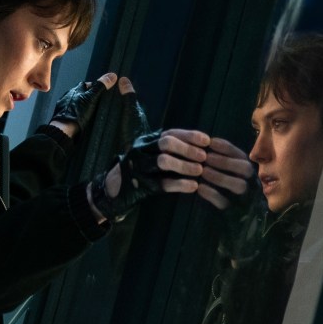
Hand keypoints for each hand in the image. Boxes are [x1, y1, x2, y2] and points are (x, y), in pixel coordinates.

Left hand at [47, 72, 136, 136]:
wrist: (64, 129)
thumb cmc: (76, 113)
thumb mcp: (92, 98)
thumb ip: (100, 87)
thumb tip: (111, 76)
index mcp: (76, 89)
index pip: (87, 84)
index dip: (95, 87)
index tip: (102, 90)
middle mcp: (69, 95)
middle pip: (81, 93)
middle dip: (89, 96)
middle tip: (97, 102)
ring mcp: (64, 105)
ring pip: (76, 102)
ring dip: (82, 105)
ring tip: (91, 111)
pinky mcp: (63, 115)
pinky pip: (72, 111)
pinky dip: (77, 113)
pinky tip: (81, 118)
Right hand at [93, 129, 255, 217]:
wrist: (115, 190)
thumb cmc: (142, 171)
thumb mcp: (152, 155)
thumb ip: (172, 150)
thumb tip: (202, 147)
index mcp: (148, 141)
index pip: (171, 133)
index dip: (190, 135)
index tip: (207, 140)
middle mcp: (142, 150)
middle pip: (166, 143)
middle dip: (187, 149)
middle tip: (204, 157)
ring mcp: (140, 167)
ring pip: (163, 161)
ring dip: (184, 165)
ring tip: (200, 171)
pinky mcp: (142, 185)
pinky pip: (162, 183)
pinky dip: (179, 185)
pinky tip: (193, 186)